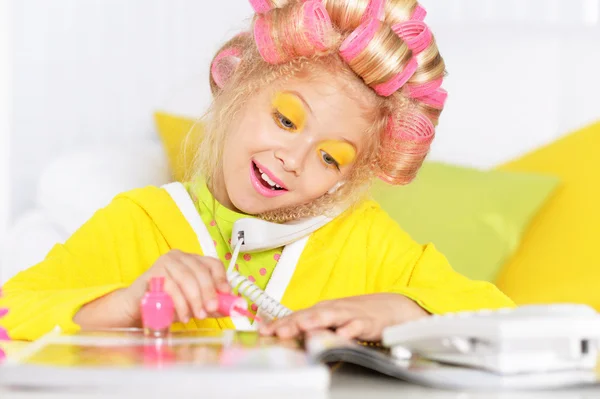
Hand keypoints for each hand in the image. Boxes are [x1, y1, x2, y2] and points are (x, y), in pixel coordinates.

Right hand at [122, 250, 230, 324]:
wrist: (136, 307)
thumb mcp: (193, 303)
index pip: (212, 264)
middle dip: (209, 292)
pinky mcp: (153, 273)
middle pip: (200, 271)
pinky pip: (171, 287)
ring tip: (198, 316)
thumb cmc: (166, 302)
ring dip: (195, 300)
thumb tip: (232, 308)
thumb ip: (211, 304)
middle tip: (211, 309)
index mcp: (192, 260)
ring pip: (187, 279)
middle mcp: (179, 257)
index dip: (221, 279)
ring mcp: (165, 263)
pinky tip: (183, 316)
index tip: (226, 294)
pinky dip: (180, 304)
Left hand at [259, 294, 429, 340]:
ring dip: (314, 321)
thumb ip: (311, 327)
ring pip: (329, 317)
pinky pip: (356, 327)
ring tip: (301, 327)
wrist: (389, 308)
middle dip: (291, 323)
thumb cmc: (356, 315)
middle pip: (308, 315)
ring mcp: (348, 315)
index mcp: (321, 310)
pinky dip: (347, 330)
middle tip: (276, 331)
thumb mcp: (331, 320)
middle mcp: (331, 310)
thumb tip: (285, 334)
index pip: (296, 316)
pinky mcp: (366, 322)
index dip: (279, 323)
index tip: (263, 331)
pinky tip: (340, 334)